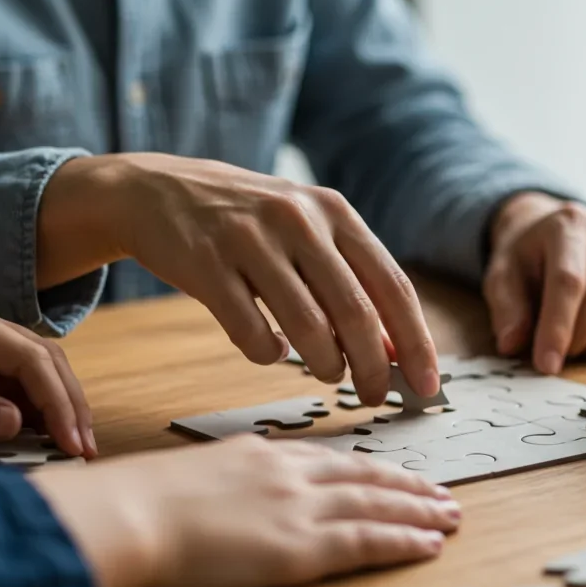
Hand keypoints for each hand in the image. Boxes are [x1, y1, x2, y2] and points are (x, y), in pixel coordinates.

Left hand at [0, 296, 94, 457]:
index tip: (72, 444)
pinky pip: (8, 377)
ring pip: (32, 366)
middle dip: (70, 403)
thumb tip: (16, 425)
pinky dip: (30, 404)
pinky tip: (36, 432)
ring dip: (56, 403)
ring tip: (71, 444)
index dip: (58, 402)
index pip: (29, 358)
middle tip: (84, 450)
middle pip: (43, 357)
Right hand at [30, 435, 460, 586]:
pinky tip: (429, 544)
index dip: (369, 469)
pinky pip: (367, 541)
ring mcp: (299, 508)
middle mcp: (289, 473)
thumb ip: (224, 479)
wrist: (130, 514)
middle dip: (408, 486)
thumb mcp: (191, 474)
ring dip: (419, 511)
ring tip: (450, 516)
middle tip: (442, 492)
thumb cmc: (140, 502)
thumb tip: (230, 491)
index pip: (330, 460)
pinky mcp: (300, 547)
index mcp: (261, 454)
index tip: (394, 474)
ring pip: (376, 505)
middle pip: (365, 477)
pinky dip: (403, 540)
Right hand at [39, 154, 439, 404]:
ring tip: (326, 373)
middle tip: (374, 396)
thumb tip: (395, 350)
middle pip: (356, 314)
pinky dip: (268, 355)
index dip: (416, 343)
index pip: (393, 286)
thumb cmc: (246, 221)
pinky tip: (269, 348)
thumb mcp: (305, 231)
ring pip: (307, 328)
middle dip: (372, 368)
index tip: (430, 387)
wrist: (156, 190)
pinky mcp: (207, 264)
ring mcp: (251, 239)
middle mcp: (299, 220)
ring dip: (324, 365)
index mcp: (334, 211)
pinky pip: (252, 333)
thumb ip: (349, 280)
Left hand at [485, 192, 585, 374]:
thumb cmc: (527, 257)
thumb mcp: (502, 275)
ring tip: (580, 345)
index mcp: (566, 226)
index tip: (547, 365)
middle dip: (580, 337)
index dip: (557, 328)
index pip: (567, 281)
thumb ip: (507, 308)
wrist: (551, 229)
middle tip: (561, 355)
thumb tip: (512, 344)